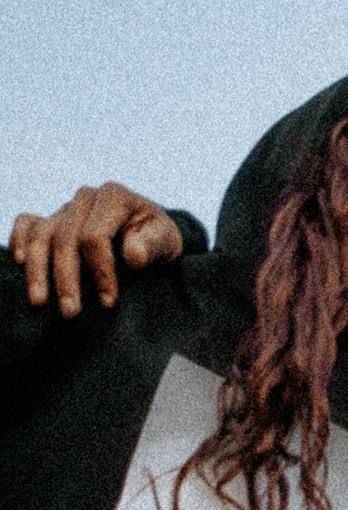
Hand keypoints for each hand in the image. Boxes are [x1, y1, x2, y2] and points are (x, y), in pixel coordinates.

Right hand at [10, 184, 183, 316]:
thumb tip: (133, 255)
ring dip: (37, 270)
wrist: (152, 236)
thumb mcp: (166, 242)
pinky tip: (19, 263)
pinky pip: (27, 224)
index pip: (94, 237)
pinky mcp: (53, 217)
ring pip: (41, 236)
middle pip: (64, 239)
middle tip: (71, 312)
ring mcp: (66, 207)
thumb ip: (152, 246)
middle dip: (66, 279)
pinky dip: (20, 241)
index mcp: (114, 197)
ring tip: (39, 302)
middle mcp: (86, 197)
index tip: (109, 302)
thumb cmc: (160, 240)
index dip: (100, 271)